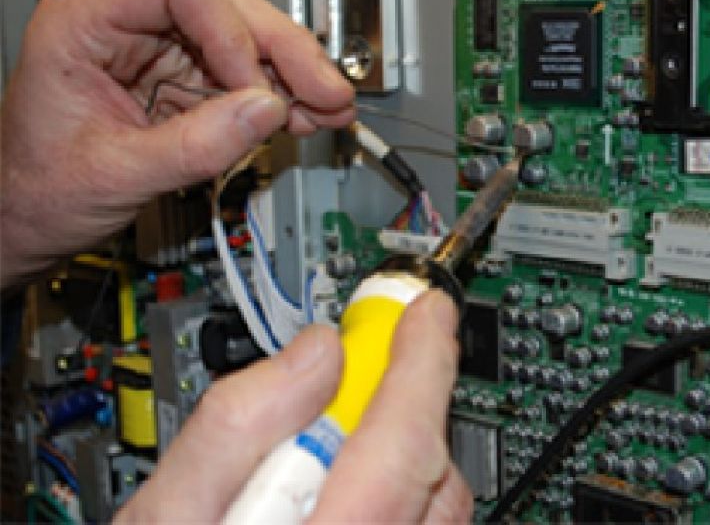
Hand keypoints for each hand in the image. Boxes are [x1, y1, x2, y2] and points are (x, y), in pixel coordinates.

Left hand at [0, 0, 354, 287]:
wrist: (28, 220)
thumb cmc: (37, 189)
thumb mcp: (114, 174)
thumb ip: (194, 145)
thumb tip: (267, 111)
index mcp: (88, 22)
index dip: (229, 28)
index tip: (254, 85)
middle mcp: (131, 25)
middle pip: (229, 5)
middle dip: (284, 50)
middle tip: (325, 92)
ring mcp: (164, 52)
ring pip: (248, 37)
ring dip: (295, 74)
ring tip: (330, 107)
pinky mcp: (187, 83)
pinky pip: (247, 77)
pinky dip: (283, 98)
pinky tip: (309, 114)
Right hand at [114, 291, 472, 522]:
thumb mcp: (163, 520)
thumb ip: (234, 428)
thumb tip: (314, 356)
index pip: (400, 442)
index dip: (419, 362)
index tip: (424, 313)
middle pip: (430, 477)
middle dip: (408, 403)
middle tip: (381, 357)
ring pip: (438, 513)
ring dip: (406, 459)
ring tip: (337, 452)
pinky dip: (405, 505)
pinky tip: (350, 503)